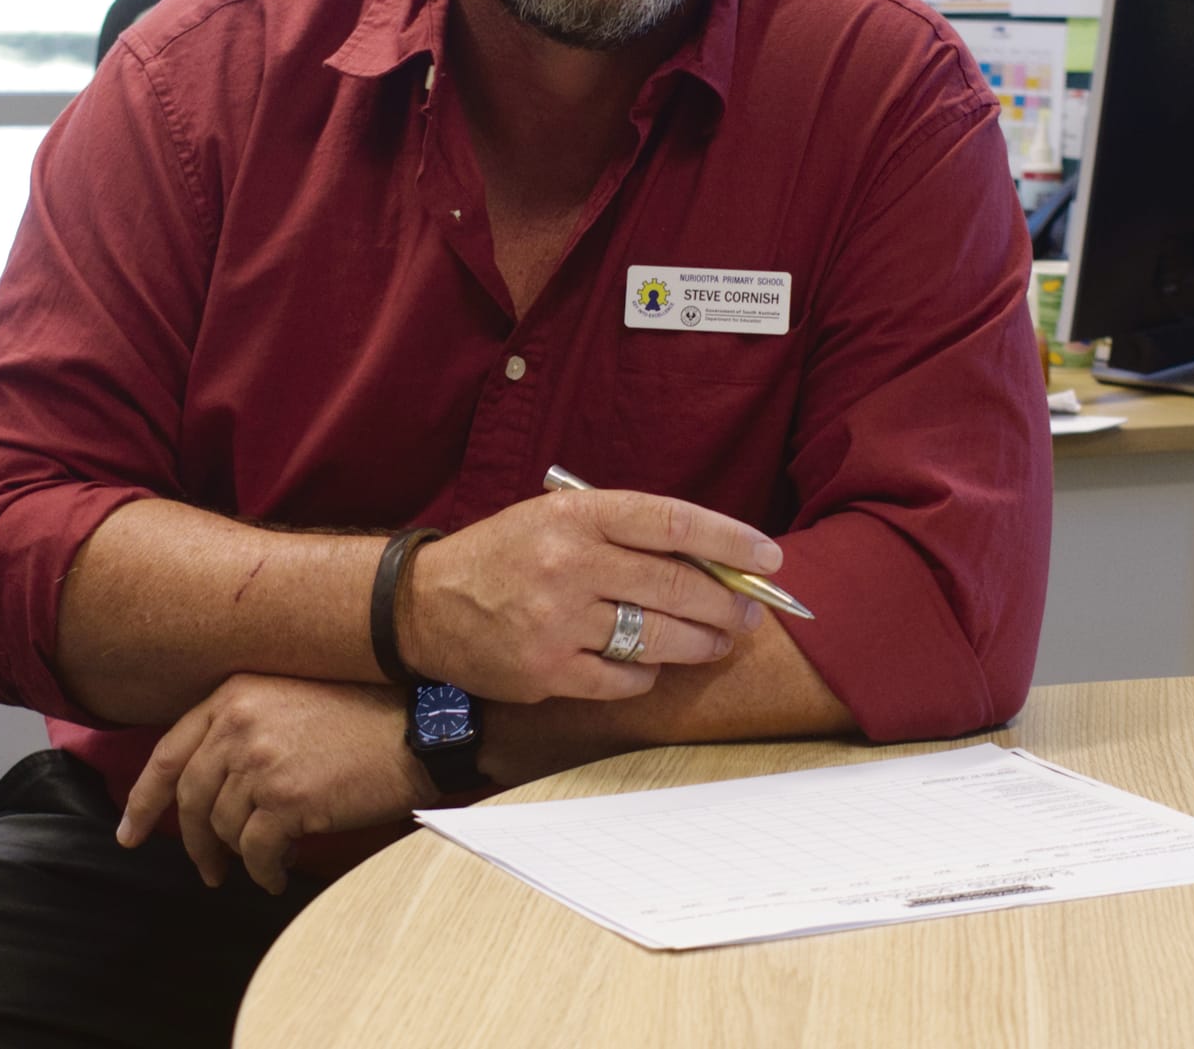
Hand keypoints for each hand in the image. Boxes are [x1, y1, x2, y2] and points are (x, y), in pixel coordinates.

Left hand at [116, 675, 424, 893]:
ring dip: (242, 855)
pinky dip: (266, 870)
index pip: (169, 753)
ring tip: (265, 860)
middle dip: (193, 843)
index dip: (144, 799)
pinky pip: (257, 852)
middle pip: (190, 799)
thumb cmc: (364, 713)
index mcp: (235, 694)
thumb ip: (243, 726)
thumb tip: (209, 785)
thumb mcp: (292, 697)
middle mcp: (239, 723)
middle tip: (206, 869)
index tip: (130, 832)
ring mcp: (261, 762)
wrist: (419, 725)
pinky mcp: (287, 800)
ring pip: (225, 829)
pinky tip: (279, 871)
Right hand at [398, 488, 778, 703]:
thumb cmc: (506, 555)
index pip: (671, 521)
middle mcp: (569, 563)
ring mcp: (558, 621)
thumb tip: (709, 561)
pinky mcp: (548, 671)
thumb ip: (624, 534)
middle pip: (675, 585)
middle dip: (727, 603)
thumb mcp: (557, 519)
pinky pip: (624, 678)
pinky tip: (651, 663)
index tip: (769, 557)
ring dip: (701, 642)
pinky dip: (647, 673)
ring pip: (658, 636)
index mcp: (576, 515)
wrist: (425, 604)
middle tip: (752, 612)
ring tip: (718, 641)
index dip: (729, 540)